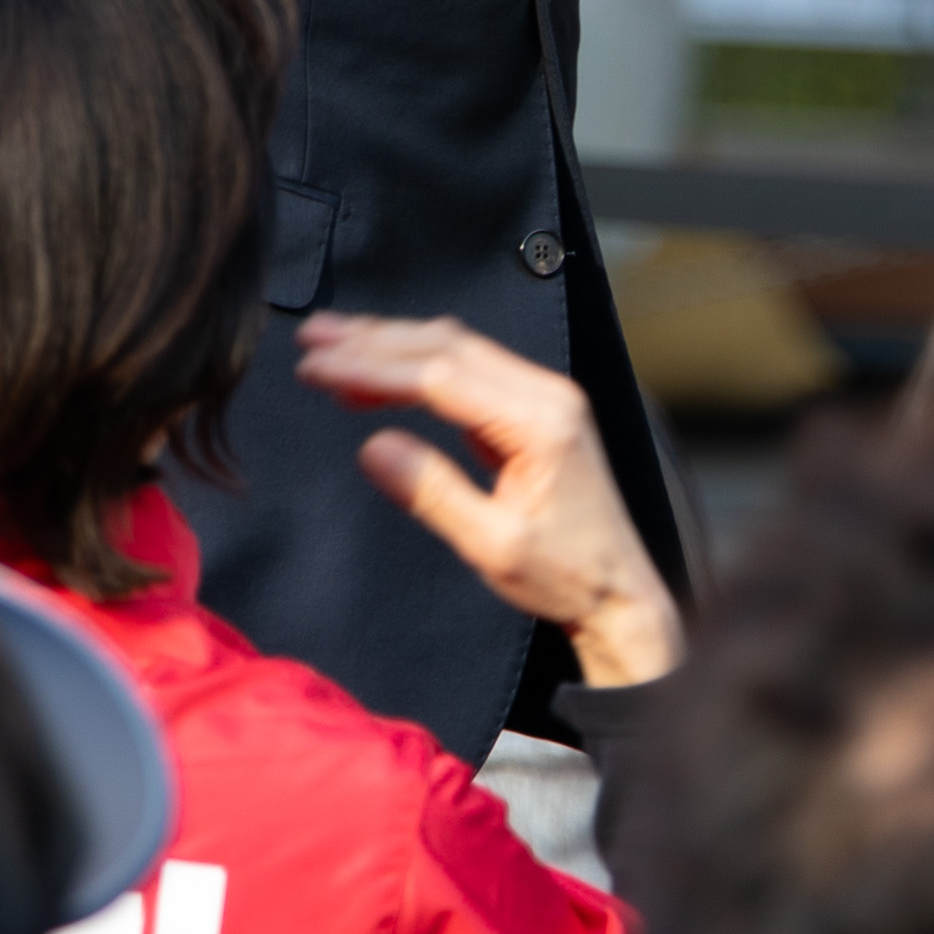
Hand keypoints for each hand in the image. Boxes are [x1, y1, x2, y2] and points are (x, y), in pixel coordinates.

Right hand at [294, 310, 685, 687]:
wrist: (621, 594)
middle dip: (373, 340)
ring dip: (392, 343)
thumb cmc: (567, 577)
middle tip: (312, 339)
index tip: (318, 367)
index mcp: (540, 422)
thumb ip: (433, 492)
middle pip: (445, 346)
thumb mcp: (492, 546)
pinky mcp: (533, 409)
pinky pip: (468, 367)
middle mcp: (546, 394)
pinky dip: (417, 363)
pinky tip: (380, 370)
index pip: (440, 375)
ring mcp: (542, 397)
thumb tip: (373, 448)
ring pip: (455, 348)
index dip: (372, 367)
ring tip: (331, 342)